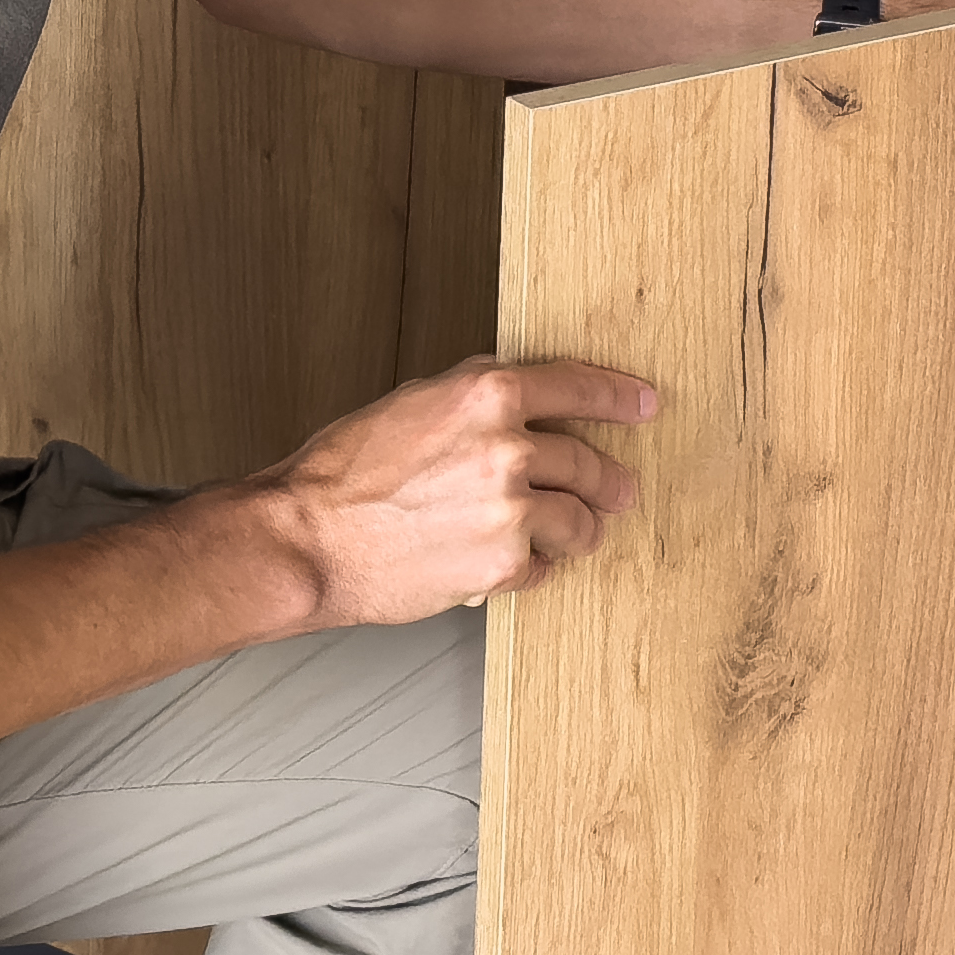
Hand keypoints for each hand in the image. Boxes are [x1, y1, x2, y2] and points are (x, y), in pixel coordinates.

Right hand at [244, 360, 657, 624]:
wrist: (310, 538)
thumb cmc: (346, 473)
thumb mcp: (414, 403)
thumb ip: (475, 399)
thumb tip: (522, 401)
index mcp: (486, 394)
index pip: (578, 387)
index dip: (619, 397)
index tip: (644, 404)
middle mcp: (508, 448)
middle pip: (590, 465)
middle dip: (610, 483)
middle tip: (618, 492)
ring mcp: (511, 510)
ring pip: (580, 522)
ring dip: (580, 530)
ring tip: (570, 536)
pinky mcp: (504, 564)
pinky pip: (543, 567)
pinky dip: (531, 567)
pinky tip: (504, 563)